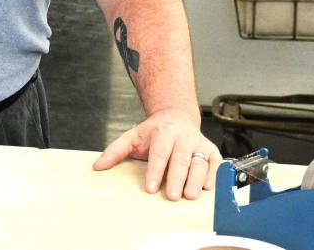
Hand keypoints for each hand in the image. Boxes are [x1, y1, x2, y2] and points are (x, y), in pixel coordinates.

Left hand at [91, 108, 220, 200]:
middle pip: (181, 159)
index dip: (155, 171)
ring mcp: (199, 144)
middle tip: (171, 196)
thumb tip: (97, 166)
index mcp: (163, 132)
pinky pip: (215, 164)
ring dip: (195, 180)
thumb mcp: (132, 136)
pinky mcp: (212, 151)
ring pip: (200, 163)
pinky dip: (214, 176)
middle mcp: (183, 137)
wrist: (175, 117)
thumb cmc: (153, 133)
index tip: (149, 188)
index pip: (159, 153)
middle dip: (176, 178)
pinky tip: (208, 188)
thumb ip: (115, 150)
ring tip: (189, 196)